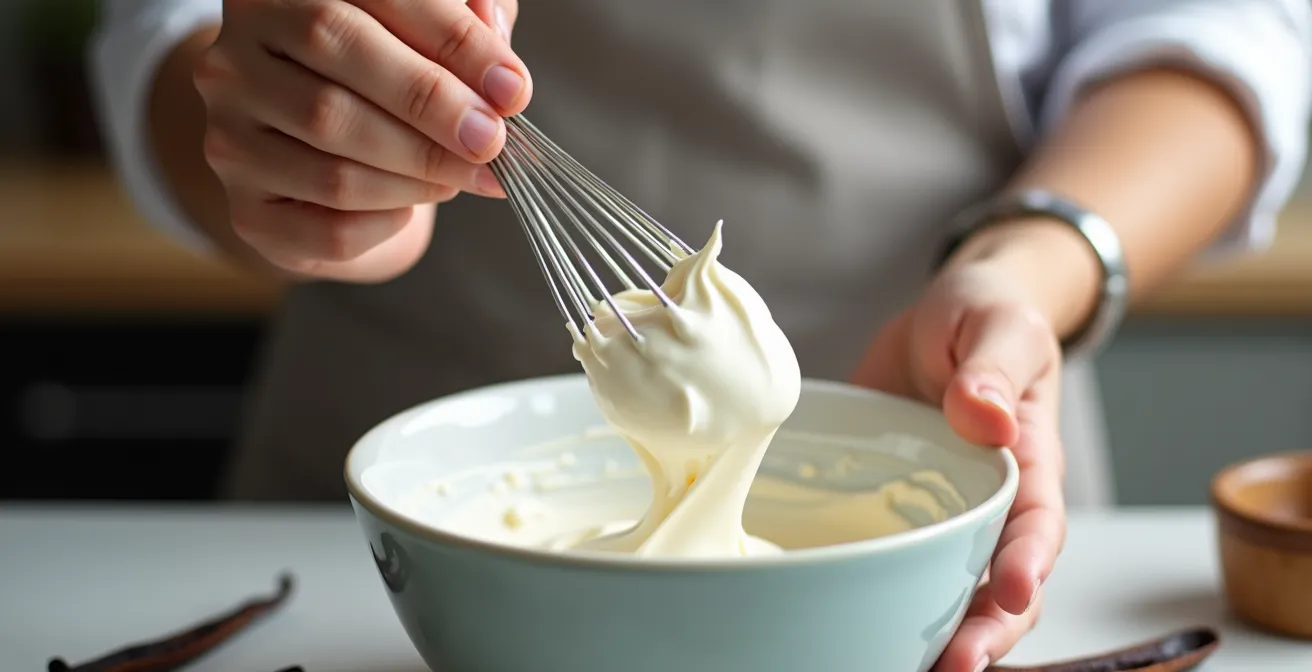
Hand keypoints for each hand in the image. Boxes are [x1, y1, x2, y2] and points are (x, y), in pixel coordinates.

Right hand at [194, 0, 529, 281]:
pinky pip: (330, 229)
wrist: (325, 160)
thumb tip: (499, 65)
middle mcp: (235, 58)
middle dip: (434, 111)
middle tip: (492, 140)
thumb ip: (466, 21)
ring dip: (420, 174)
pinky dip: (389, 221)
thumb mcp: (427, 31)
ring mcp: (230, 138)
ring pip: (336, 164)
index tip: (512, 89)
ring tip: (465, 173)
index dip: (453, 43)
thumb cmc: (385, 80)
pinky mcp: (249, 213)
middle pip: (339, 74)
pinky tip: (412, 204)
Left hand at [851, 260, 1067, 671]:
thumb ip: (994, 368)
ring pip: (945, 589)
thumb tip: (984, 417)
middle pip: (1000, 587)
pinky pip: (887, 560)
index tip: (1009, 595)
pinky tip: (842, 628)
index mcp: (1028, 462)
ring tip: (903, 666)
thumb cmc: (985, 315)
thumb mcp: (997, 324)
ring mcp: (939, 513)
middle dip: (983, 632)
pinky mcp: (890, 510)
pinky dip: (873, 597)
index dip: (1028, 566)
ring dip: (932, 634)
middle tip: (951, 664)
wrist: (943, 316)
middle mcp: (988, 503)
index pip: (1038, 526)